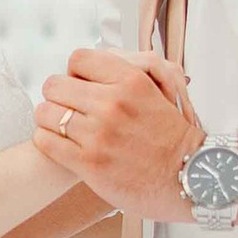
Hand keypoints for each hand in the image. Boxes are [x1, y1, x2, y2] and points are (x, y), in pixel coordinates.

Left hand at [35, 47, 197, 219]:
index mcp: (131, 80)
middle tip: (68, 110)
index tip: (80, 87)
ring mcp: (99, 134)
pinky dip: (48, 142)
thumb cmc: (174, 139)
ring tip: (63, 130)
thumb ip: (127, 78)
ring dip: (50, 121)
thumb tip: (98, 67)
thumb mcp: (159, 92)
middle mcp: (113, 103)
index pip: (79, 59)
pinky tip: (61, 147)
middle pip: (55, 85)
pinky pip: (45, 141)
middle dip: (59, 97)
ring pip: (46, 113)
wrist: (192, 178)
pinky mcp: (89, 163)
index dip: (75, 74)